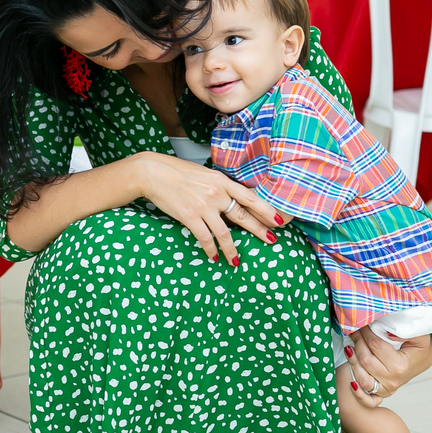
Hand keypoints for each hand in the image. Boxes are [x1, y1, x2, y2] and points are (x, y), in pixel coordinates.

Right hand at [129, 151, 284, 263]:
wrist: (154, 172)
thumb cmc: (178, 173)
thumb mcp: (205, 175)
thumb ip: (220, 187)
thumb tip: (232, 201)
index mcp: (222, 181)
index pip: (250, 197)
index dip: (265, 210)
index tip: (277, 220)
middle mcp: (216, 193)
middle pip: (243, 216)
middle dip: (259, 231)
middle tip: (271, 241)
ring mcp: (203, 206)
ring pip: (225, 233)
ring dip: (232, 249)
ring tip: (236, 260)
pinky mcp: (190, 216)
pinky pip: (205, 238)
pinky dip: (210, 249)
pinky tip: (213, 257)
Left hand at [345, 326, 431, 407]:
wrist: (424, 360)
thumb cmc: (421, 347)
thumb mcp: (420, 335)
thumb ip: (406, 330)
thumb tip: (386, 331)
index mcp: (400, 365)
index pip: (375, 345)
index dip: (366, 332)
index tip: (362, 323)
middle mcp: (393, 379)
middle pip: (366, 360)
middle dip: (357, 342)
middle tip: (354, 329)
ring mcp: (387, 388)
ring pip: (362, 377)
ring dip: (353, 360)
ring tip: (350, 346)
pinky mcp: (382, 393)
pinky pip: (366, 398)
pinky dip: (357, 391)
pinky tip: (351, 379)